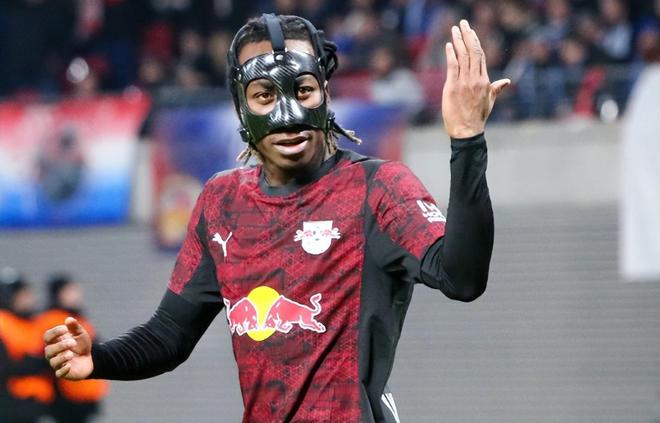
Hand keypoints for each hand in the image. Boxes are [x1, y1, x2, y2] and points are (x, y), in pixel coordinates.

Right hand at [43, 317, 92, 379]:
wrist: (90, 359)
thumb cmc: (81, 345)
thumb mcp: (81, 334)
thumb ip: (75, 327)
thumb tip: (68, 319)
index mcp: (55, 342)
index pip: (47, 337)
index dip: (54, 332)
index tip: (65, 329)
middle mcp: (53, 353)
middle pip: (49, 350)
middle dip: (60, 346)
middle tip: (73, 342)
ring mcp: (57, 363)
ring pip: (53, 362)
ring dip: (61, 357)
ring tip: (71, 354)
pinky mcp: (63, 373)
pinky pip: (59, 373)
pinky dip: (63, 370)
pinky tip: (69, 365)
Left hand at [442, 19, 510, 138]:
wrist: (467, 131)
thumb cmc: (477, 118)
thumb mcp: (490, 102)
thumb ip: (496, 89)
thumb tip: (506, 82)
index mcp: (485, 81)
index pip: (481, 56)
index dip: (475, 42)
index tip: (471, 32)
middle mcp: (476, 79)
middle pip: (473, 52)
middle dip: (468, 35)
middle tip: (463, 23)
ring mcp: (465, 83)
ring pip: (463, 57)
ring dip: (458, 40)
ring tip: (455, 29)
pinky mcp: (453, 87)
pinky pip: (453, 67)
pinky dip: (451, 55)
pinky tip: (449, 45)